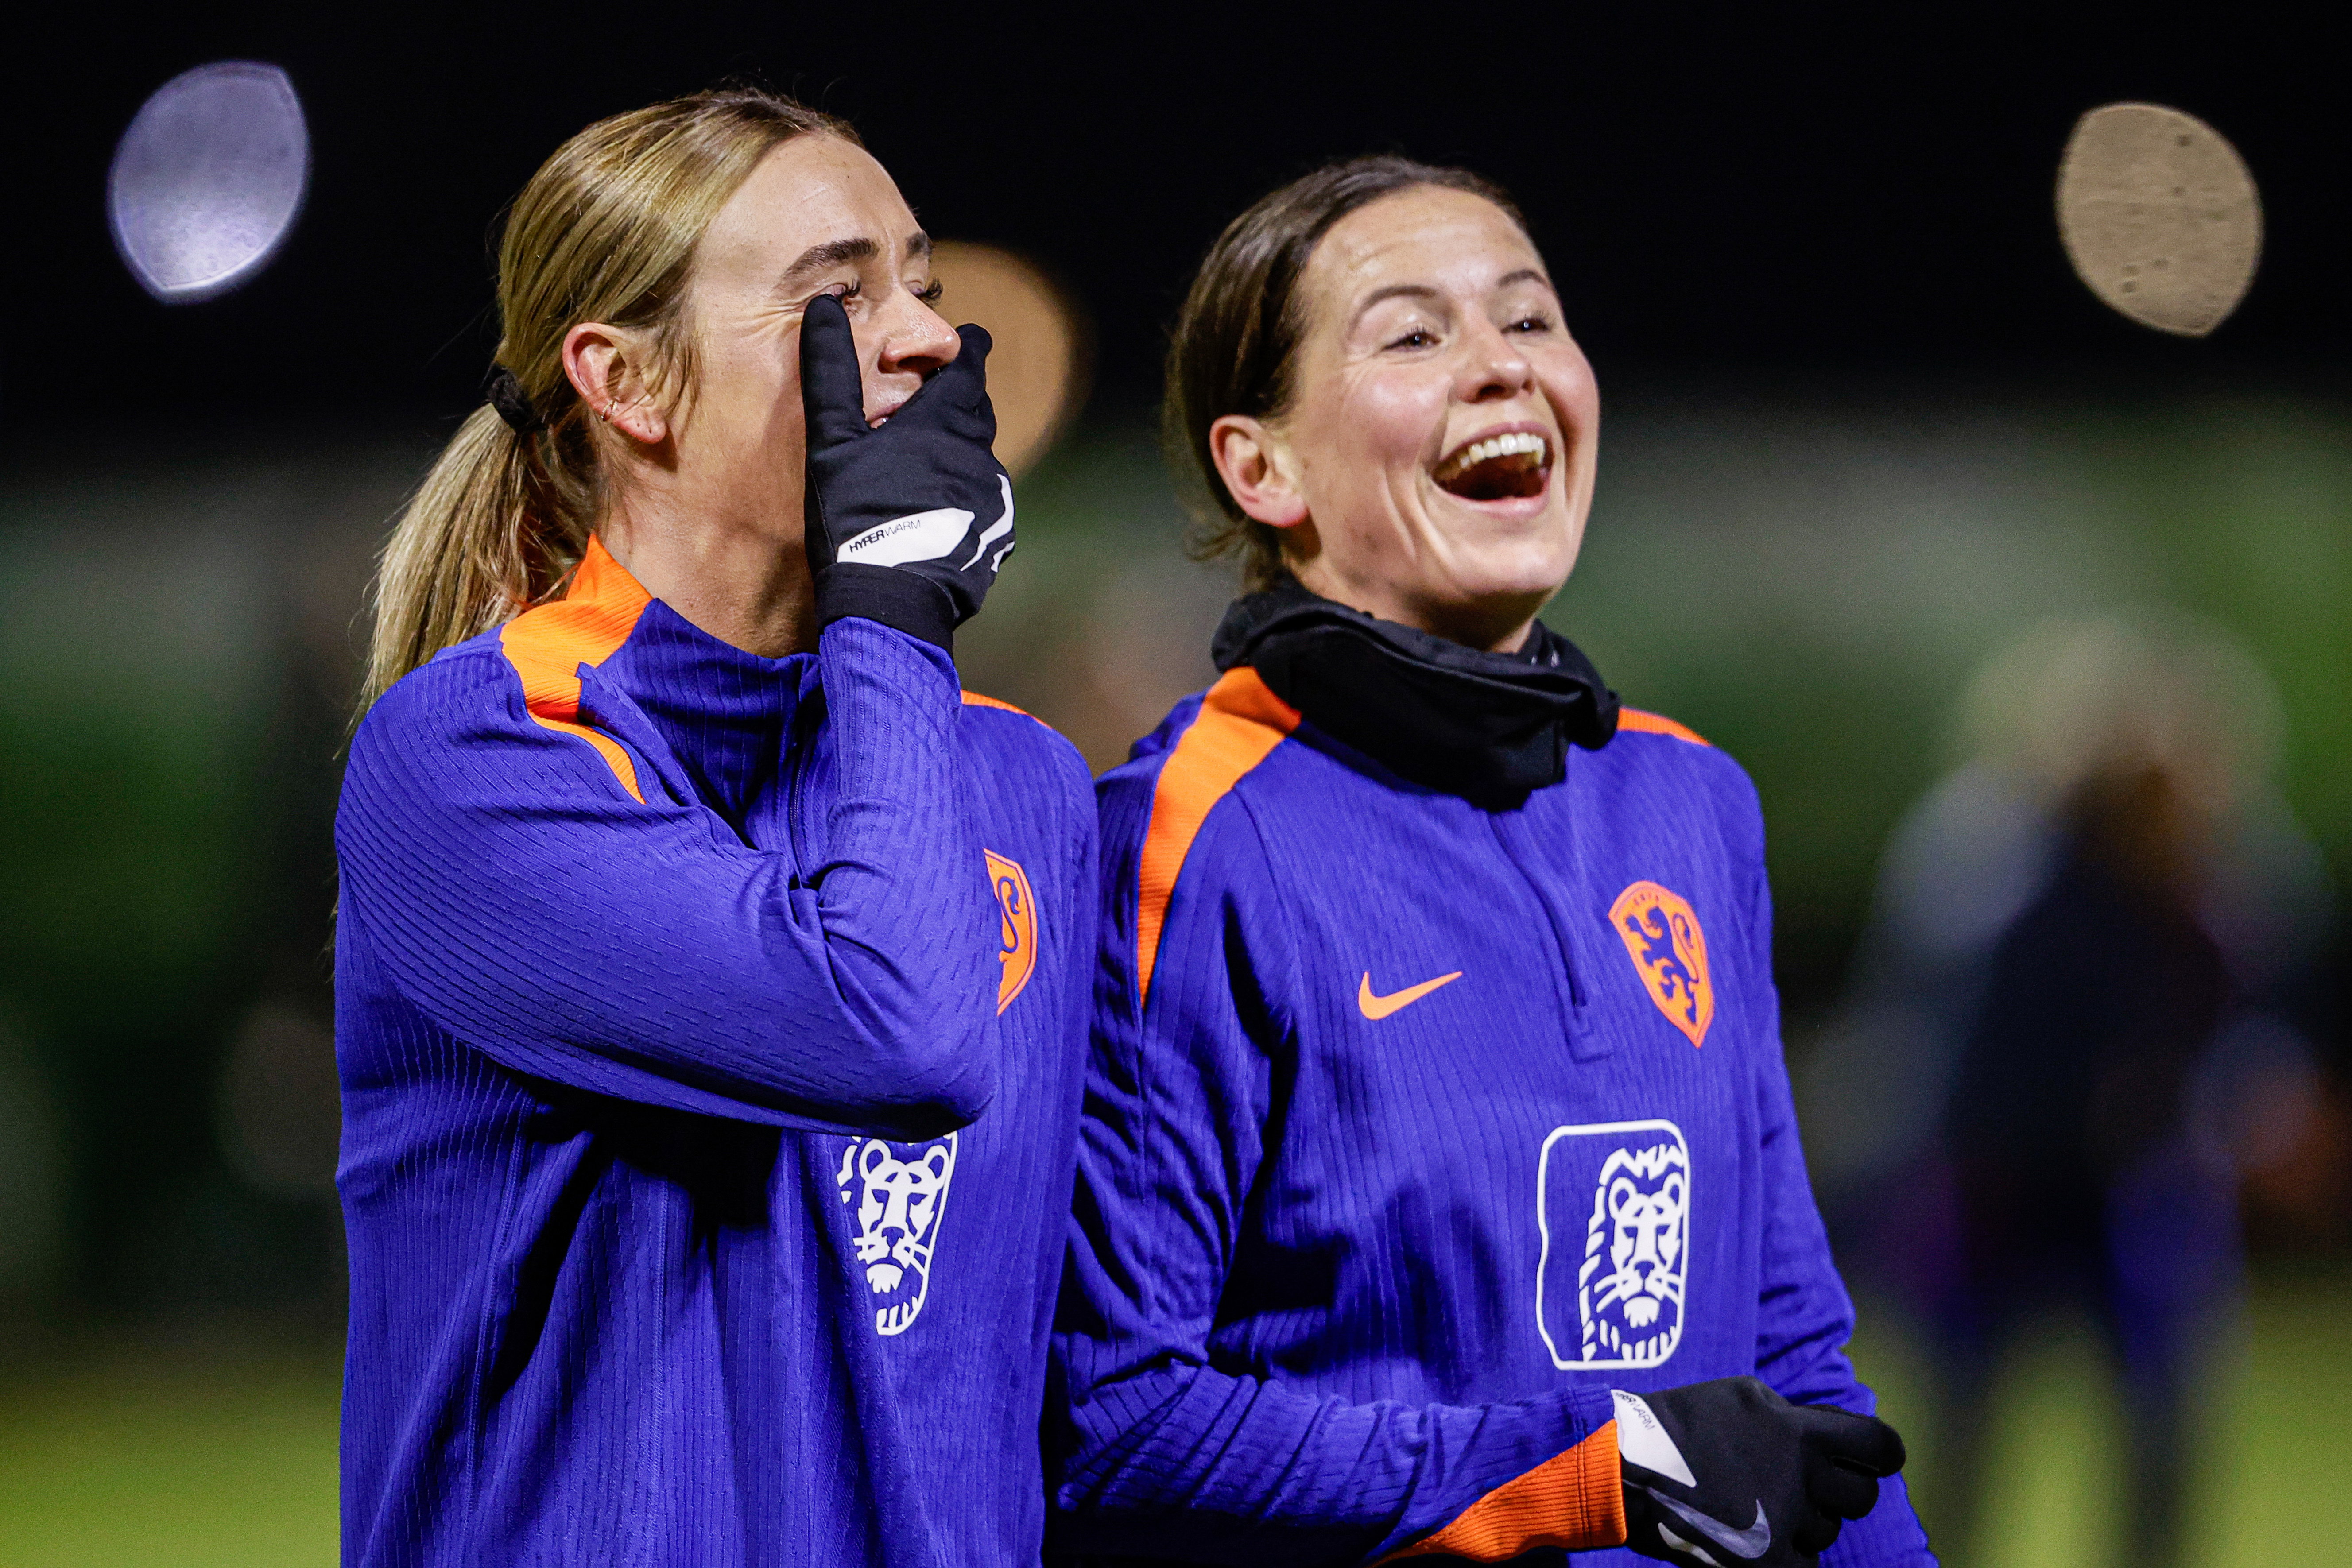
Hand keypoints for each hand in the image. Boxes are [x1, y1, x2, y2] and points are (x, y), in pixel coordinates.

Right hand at [800, 292, 1015, 647]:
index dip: (971, 348)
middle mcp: (979, 454)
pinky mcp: (997, 537)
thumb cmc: (856, 517)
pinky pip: (985, 505)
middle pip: (978, 414)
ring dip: (958, 457)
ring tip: (925, 470)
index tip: (972, 338)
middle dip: (961, 402)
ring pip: (980, 462)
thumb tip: (825, 308)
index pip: (971, 367)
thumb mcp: (832, 442)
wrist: (890, 601)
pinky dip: (964, 500)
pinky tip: (936, 517)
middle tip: (938, 402)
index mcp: (945, 422)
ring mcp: (993, 498)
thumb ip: (830, 374)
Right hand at [1614, 1378, 1905, 1567]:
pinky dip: (1789, 1553)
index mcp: (1801, 1433)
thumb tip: (1838, 1441)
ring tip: (1758, 1503)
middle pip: (1862, 1496)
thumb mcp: (1747, 1397)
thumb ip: (1797, 1419)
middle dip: (1840, 1490)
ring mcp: (1785, 1525)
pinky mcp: (1766, 1565)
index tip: (1869, 1460)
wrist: (1625, 1465)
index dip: (1881, 1455)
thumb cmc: (1685, 1422)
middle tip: (1804, 1484)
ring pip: (1828, 1531)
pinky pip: (1807, 1565)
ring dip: (1807, 1520)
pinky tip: (1756, 1535)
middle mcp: (1802, 1479)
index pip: (1882, 1448)